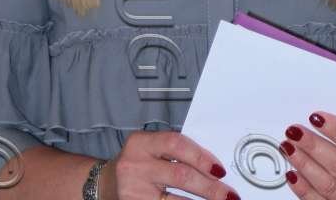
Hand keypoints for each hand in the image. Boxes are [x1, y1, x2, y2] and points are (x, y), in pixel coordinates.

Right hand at [103, 129, 240, 199]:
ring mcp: (133, 191)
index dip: (201, 156)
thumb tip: (213, 167)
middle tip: (229, 195)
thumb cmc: (138, 163)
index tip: (220, 170)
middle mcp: (135, 165)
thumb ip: (176, 153)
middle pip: (180, 175)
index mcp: (142, 142)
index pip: (176, 144)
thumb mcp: (151, 149)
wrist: (105, 184)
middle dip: (209, 187)